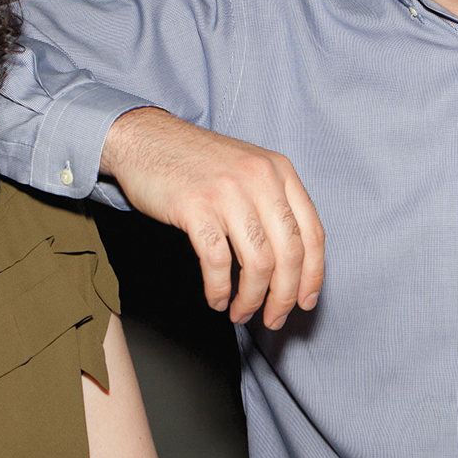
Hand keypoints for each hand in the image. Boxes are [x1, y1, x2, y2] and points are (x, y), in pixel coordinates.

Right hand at [101, 107, 324, 328]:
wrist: (145, 138)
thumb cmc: (196, 162)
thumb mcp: (248, 170)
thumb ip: (272, 204)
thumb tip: (291, 263)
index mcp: (280, 171)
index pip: (311, 233)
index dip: (312, 274)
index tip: (305, 301)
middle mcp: (260, 178)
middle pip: (288, 253)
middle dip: (284, 296)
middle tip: (273, 319)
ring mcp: (228, 191)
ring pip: (258, 262)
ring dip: (252, 299)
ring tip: (240, 312)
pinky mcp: (195, 206)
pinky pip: (218, 261)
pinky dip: (220, 288)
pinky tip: (216, 299)